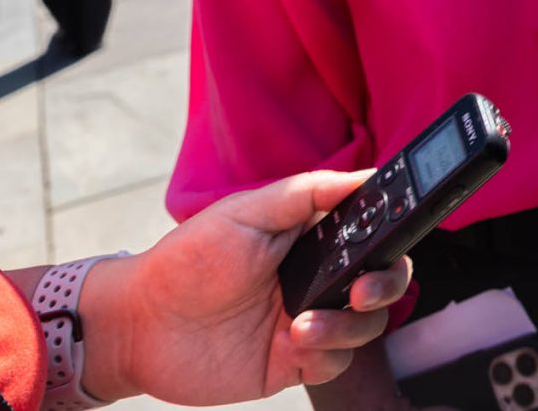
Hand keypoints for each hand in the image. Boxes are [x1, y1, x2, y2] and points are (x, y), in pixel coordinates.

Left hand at [79, 168, 413, 404]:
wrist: (141, 325)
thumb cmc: (188, 260)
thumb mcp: (247, 212)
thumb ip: (308, 192)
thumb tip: (365, 175)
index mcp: (312, 237)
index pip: (373, 231)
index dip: (394, 232)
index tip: (396, 232)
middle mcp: (317, 278)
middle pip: (383, 279)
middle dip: (386, 282)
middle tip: (362, 288)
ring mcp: (309, 321)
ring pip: (367, 324)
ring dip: (349, 324)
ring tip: (304, 324)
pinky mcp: (294, 362)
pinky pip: (336, 362)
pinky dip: (326, 351)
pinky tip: (294, 341)